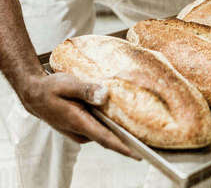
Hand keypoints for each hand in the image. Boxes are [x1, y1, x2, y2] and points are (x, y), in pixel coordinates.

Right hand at [22, 72, 140, 158]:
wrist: (34, 95)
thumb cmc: (50, 88)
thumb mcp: (68, 84)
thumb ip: (86, 90)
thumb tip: (104, 94)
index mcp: (78, 122)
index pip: (105, 138)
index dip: (123, 147)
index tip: (139, 153)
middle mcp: (80, 131)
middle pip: (108, 138)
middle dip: (127, 140)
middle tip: (149, 137)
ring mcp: (79, 131)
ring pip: (103, 132)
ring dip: (117, 129)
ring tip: (138, 121)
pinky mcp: (79, 128)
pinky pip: (98, 128)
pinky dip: (108, 124)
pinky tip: (116, 113)